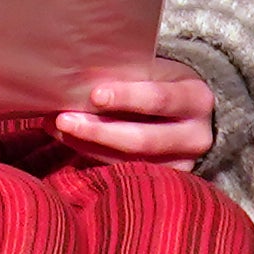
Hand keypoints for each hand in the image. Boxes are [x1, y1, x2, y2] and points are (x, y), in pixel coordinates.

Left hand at [54, 58, 218, 168]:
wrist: (191, 115)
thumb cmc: (165, 84)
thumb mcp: (157, 72)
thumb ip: (128, 76)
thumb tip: (79, 80)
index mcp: (197, 99)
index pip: (160, 100)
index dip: (127, 97)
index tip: (94, 94)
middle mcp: (196, 137)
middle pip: (142, 139)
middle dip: (99, 129)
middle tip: (63, 119)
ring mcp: (183, 165)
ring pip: (129, 159)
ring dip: (87, 143)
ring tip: (56, 127)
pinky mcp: (165, 181)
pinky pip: (123, 170)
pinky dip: (92, 153)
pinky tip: (69, 139)